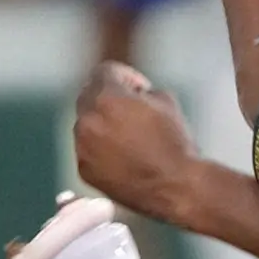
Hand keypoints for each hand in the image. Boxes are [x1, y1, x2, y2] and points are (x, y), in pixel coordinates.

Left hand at [73, 61, 198, 221]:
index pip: (104, 71)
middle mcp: (87, 120)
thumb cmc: (176, 142)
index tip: (139, 89)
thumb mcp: (167, 102)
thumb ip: (143, 91)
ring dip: (104, 123)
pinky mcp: (84, 169)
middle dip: (110, 97)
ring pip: (87, 124)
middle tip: (132, 109)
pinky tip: (126, 157)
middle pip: (89, 95)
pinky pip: (89, 149)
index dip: (126, 75)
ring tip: (131, 137)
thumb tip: (135, 95)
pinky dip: (103, 148)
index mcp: (107, 98)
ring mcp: (82, 147)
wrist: (176, 186)